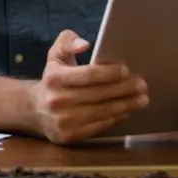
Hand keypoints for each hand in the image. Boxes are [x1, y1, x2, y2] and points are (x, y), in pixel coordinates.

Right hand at [28, 30, 148, 143]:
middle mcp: (57, 100)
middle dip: (124, 89)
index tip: (126, 70)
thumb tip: (85, 44)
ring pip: (102, 112)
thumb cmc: (53, 78)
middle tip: (142, 85)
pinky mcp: (69, 136)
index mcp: (55, 78)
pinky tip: (126, 111)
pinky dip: (115, 118)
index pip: (88, 75)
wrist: (35, 109)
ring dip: (125, 105)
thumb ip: (68, 42)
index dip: (109, 73)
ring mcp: (63, 121)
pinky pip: (98, 126)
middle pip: (99, 94)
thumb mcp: (55, 55)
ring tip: (141, 99)